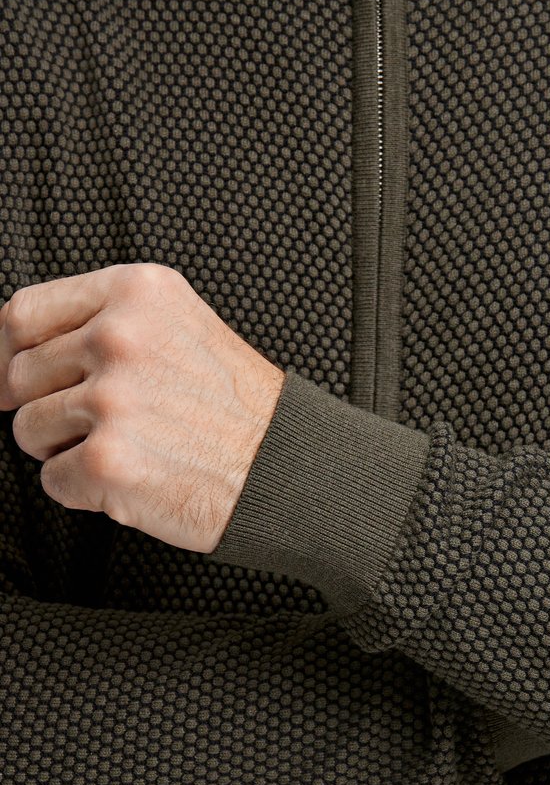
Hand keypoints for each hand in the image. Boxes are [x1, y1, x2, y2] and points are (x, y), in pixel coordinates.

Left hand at [0, 263, 285, 552]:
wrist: (287, 468)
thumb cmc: (236, 407)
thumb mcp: (179, 325)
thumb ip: (104, 322)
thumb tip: (9, 352)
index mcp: (136, 292)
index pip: (24, 314)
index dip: (12, 353)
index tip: (20, 381)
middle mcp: (119, 338)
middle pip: (20, 375)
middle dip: (51, 406)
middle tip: (109, 424)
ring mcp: (112, 401)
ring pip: (27, 430)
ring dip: (67, 450)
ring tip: (129, 450)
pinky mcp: (108, 462)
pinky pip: (53, 481)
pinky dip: (86, 492)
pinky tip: (135, 480)